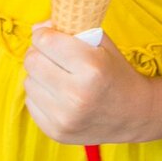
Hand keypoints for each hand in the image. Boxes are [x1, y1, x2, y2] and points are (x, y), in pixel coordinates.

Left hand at [23, 26, 152, 144]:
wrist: (133, 114)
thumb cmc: (115, 72)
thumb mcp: (101, 43)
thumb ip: (70, 29)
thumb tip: (37, 28)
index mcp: (91, 67)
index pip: (45, 41)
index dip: (44, 33)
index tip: (49, 34)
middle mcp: (76, 95)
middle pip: (32, 61)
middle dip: (38, 52)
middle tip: (50, 53)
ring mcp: (64, 117)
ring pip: (28, 81)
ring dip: (39, 74)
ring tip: (57, 74)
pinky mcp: (56, 132)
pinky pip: (30, 102)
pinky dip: (40, 94)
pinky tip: (57, 93)